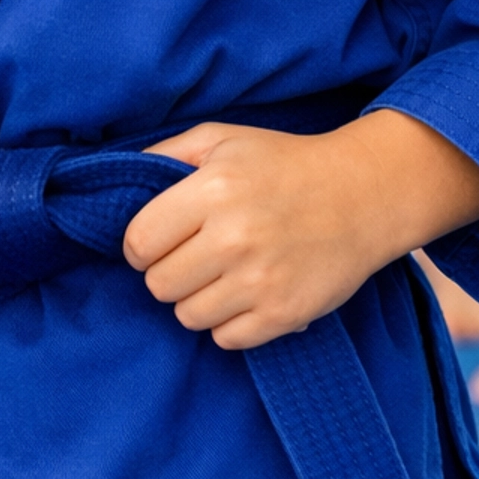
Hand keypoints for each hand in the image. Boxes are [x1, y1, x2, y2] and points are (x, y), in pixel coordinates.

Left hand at [124, 113, 478, 351]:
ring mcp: (260, 281)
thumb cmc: (284, 164)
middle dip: (168, 271)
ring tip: (222, 273)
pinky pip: (225, 338)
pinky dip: (229, 322)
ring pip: (187, 316)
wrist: (362, 195)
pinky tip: (245, 293)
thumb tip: (116, 181)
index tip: (158, 240)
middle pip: (158, 284)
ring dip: (197, 298)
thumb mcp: (222, 139)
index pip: (138, 242)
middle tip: (194, 255)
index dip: (141, 244)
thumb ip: (165, 155)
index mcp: (212, 189)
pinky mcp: (284, 314)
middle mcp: (233, 237)